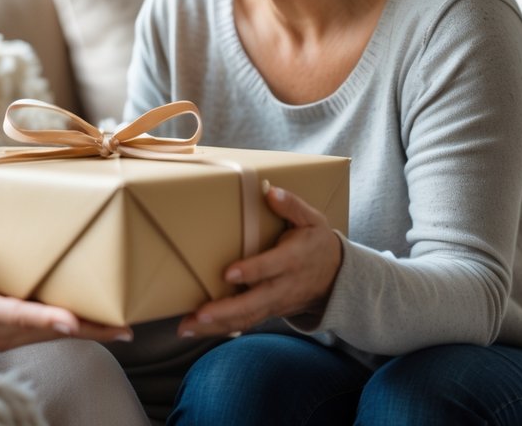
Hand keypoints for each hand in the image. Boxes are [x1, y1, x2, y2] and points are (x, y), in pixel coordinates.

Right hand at [0, 233, 133, 351]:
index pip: (19, 316)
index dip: (48, 318)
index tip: (74, 321)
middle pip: (49, 332)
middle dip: (88, 330)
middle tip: (125, 328)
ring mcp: (3, 336)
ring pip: (51, 336)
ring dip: (86, 333)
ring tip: (121, 328)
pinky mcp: (6, 335)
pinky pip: (43, 335)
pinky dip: (69, 332)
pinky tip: (90, 325)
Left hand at [178, 184, 342, 337]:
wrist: (335, 278)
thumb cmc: (316, 244)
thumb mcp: (312, 220)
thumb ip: (292, 205)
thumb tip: (269, 191)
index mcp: (293, 260)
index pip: (271, 267)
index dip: (252, 271)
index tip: (229, 274)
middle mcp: (282, 286)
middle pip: (254, 303)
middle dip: (226, 310)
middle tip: (200, 314)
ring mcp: (274, 303)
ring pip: (245, 318)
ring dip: (215, 325)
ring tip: (186, 326)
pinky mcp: (267, 311)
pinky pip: (243, 323)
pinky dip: (219, 328)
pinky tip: (195, 329)